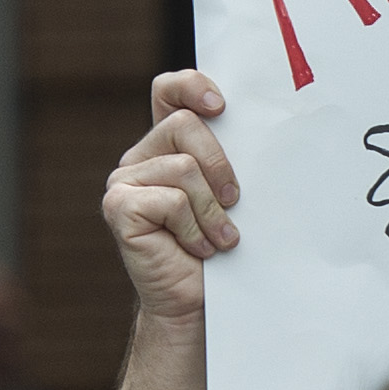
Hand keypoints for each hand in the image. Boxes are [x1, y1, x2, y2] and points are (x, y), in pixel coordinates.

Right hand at [105, 70, 240, 326]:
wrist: (198, 303)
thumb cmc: (221, 247)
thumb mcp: (231, 194)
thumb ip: (231, 158)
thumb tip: (271, 125)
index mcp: (167, 145)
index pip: (169, 91)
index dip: (192, 86)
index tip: (222, 108)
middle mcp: (141, 157)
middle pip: (185, 126)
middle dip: (220, 164)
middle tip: (235, 201)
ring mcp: (124, 181)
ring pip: (183, 168)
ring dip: (211, 210)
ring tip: (218, 238)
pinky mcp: (118, 207)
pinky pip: (170, 200)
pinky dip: (193, 228)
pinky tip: (196, 248)